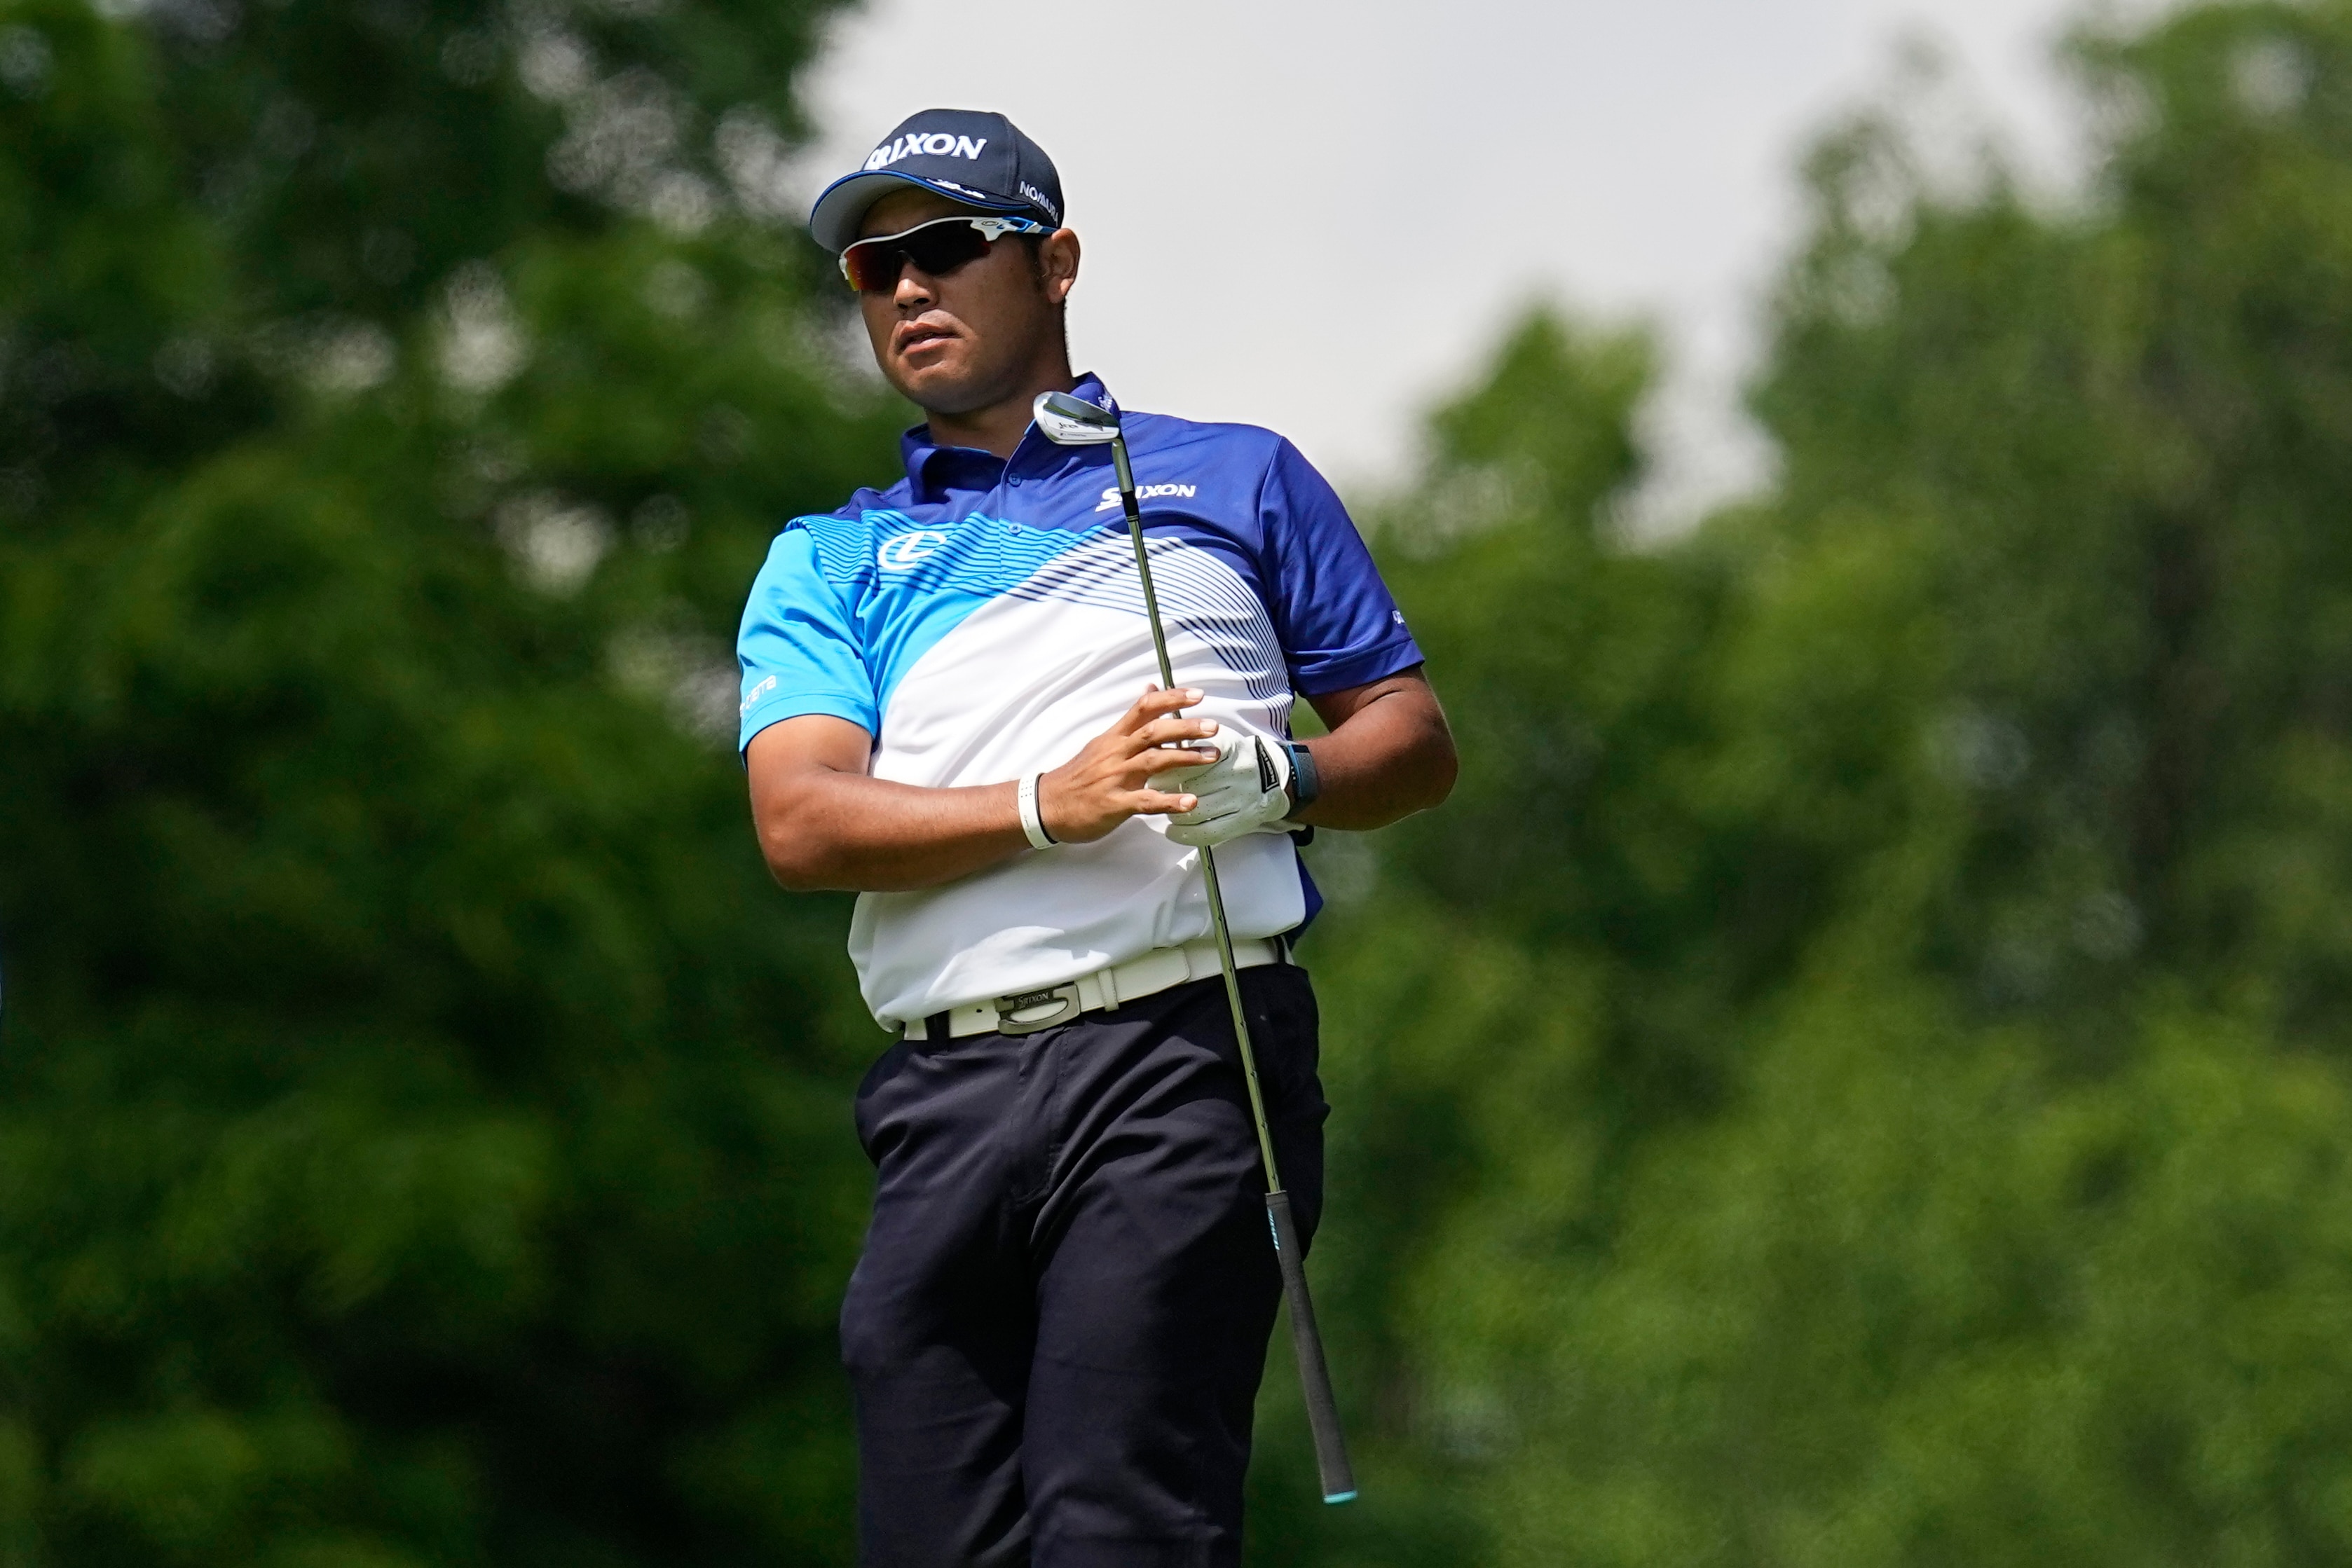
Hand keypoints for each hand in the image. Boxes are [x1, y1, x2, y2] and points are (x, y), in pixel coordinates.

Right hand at [1037, 686, 1221, 843]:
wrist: (1046, 805)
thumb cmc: (1078, 776)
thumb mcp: (1102, 743)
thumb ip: (1130, 722)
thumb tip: (1150, 690)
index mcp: (1114, 737)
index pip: (1144, 708)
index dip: (1171, 698)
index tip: (1197, 695)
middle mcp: (1116, 753)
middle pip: (1154, 731)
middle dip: (1185, 726)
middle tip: (1213, 726)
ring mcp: (1115, 778)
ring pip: (1154, 761)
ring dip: (1185, 757)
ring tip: (1212, 755)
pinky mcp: (1114, 804)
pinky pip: (1146, 802)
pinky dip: (1170, 801)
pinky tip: (1190, 802)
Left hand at [1160, 729, 1293, 847]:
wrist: (1271, 777)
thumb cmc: (1233, 757)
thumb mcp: (1215, 737)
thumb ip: (1187, 739)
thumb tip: (1154, 745)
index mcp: (1229, 746)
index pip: (1192, 758)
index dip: (1168, 769)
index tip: (1152, 775)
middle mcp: (1239, 771)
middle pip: (1192, 786)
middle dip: (1165, 793)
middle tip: (1151, 794)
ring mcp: (1243, 798)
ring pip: (1198, 811)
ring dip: (1174, 813)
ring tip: (1163, 809)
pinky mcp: (1243, 820)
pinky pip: (1209, 831)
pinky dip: (1185, 834)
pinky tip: (1172, 831)